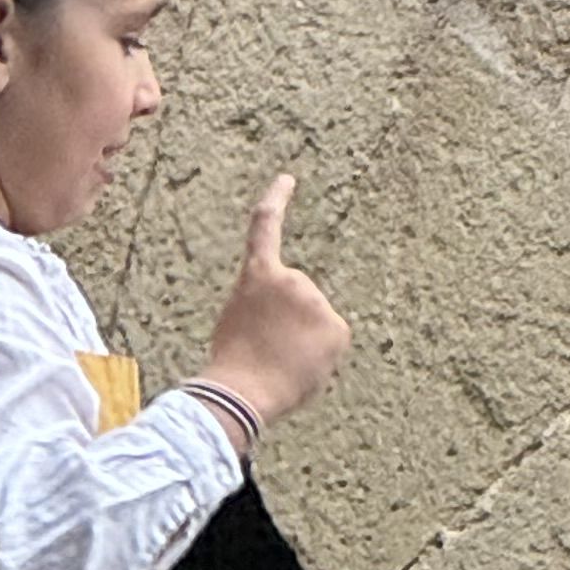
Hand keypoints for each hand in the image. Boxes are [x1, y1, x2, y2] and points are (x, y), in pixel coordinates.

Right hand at [198, 173, 349, 432]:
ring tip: (279, 364)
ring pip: (317, 324)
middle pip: (299, 301)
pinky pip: (332, 343)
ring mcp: (317, 301)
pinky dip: (321, 357)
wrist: (242, 390)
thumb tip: (292, 327)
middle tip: (268, 351)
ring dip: (304, 344)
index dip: (275, 201)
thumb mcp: (238, 323)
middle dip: (291, 325)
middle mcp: (292, 279)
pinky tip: (301, 369)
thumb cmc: (232, 366)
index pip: (264, 227)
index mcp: (257, 276)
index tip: (286, 179)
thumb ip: (265, 310)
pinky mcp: (336, 326)